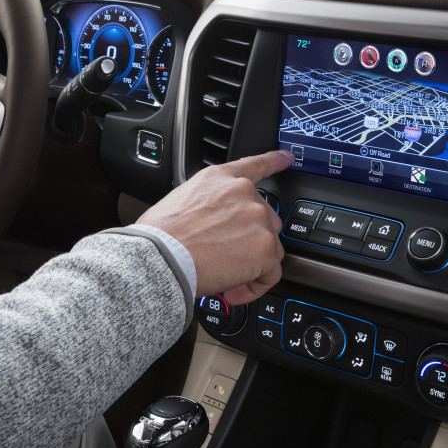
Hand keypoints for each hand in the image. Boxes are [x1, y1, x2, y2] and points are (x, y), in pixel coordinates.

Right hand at [138, 150, 293, 304]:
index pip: (255, 165)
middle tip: (226, 255)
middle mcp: (244, 194)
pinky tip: (233, 290)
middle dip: (251, 239)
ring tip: (225, 275)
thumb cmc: (160, 235)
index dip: (274, 160)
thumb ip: (209, 201)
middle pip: (265, 218)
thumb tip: (214, 222)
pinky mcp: (264, 250)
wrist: (160, 256)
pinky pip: (271, 274)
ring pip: (270, 247)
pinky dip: (255, 286)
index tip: (287, 157)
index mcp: (222, 178)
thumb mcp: (181, 198)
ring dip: (252, 264)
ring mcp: (258, 220)